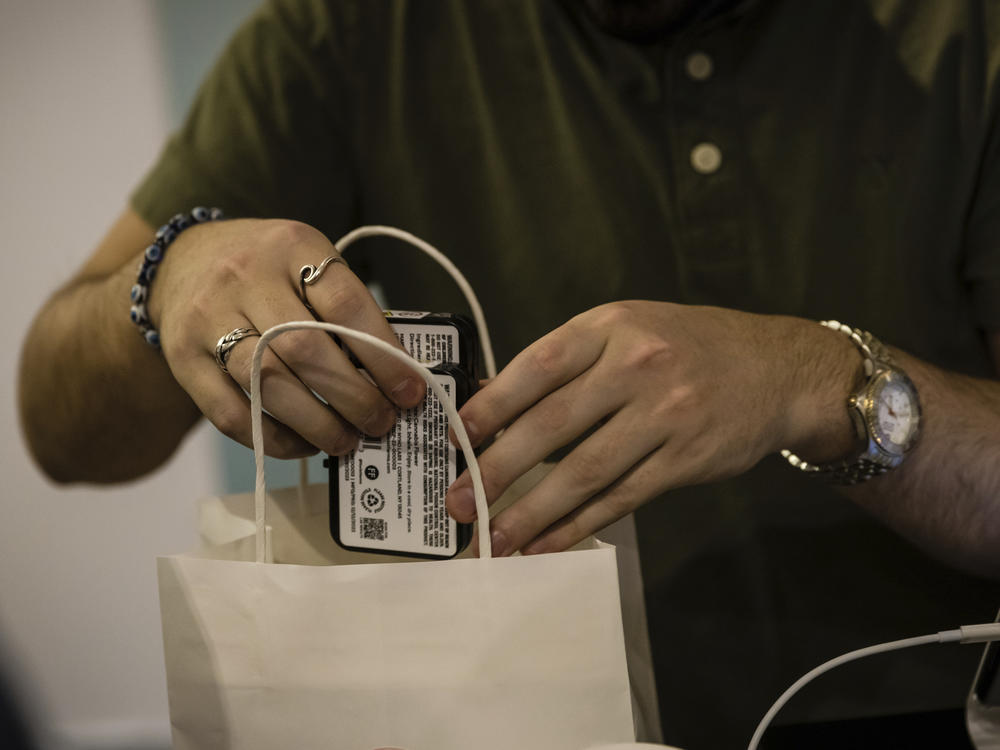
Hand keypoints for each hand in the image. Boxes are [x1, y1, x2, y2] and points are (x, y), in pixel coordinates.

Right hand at [149, 218, 424, 456]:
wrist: (183, 261)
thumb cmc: (269, 270)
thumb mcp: (309, 263)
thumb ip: (346, 309)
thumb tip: (395, 377)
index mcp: (293, 246)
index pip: (345, 304)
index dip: (383, 355)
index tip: (409, 391)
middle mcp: (246, 277)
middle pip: (305, 349)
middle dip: (354, 397)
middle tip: (381, 423)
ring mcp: (208, 317)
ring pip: (267, 383)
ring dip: (317, 423)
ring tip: (346, 441)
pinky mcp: (183, 358)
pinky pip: (230, 413)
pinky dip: (273, 438)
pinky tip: (303, 445)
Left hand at [445, 301, 856, 554]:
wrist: (776, 369)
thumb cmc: (686, 346)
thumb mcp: (625, 329)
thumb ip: (566, 362)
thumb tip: (492, 402)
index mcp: (611, 326)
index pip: (538, 365)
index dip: (492, 406)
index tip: (457, 439)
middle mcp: (637, 366)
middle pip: (553, 425)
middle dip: (498, 470)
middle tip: (460, 503)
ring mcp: (666, 415)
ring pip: (584, 472)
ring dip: (532, 512)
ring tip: (494, 538)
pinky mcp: (685, 460)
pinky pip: (621, 499)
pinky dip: (578, 525)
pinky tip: (547, 543)